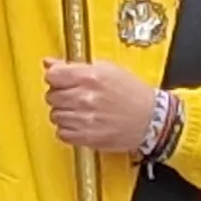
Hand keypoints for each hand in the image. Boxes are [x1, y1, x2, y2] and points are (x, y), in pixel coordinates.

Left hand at [43, 58, 161, 154]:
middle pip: (51, 96)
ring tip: (80, 110)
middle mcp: (85, 98)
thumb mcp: (107, 69)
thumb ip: (75, 65)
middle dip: (60, 95)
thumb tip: (49, 63)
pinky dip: (67, 129)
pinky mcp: (86, 138)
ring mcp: (85, 119)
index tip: (61, 80)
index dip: (55, 77)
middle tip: (74, 95)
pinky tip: (80, 123)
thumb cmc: (133, 94)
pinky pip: (61, 133)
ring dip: (64, 112)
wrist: (151, 120)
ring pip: (55, 115)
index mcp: (91, 77)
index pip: (52, 75)